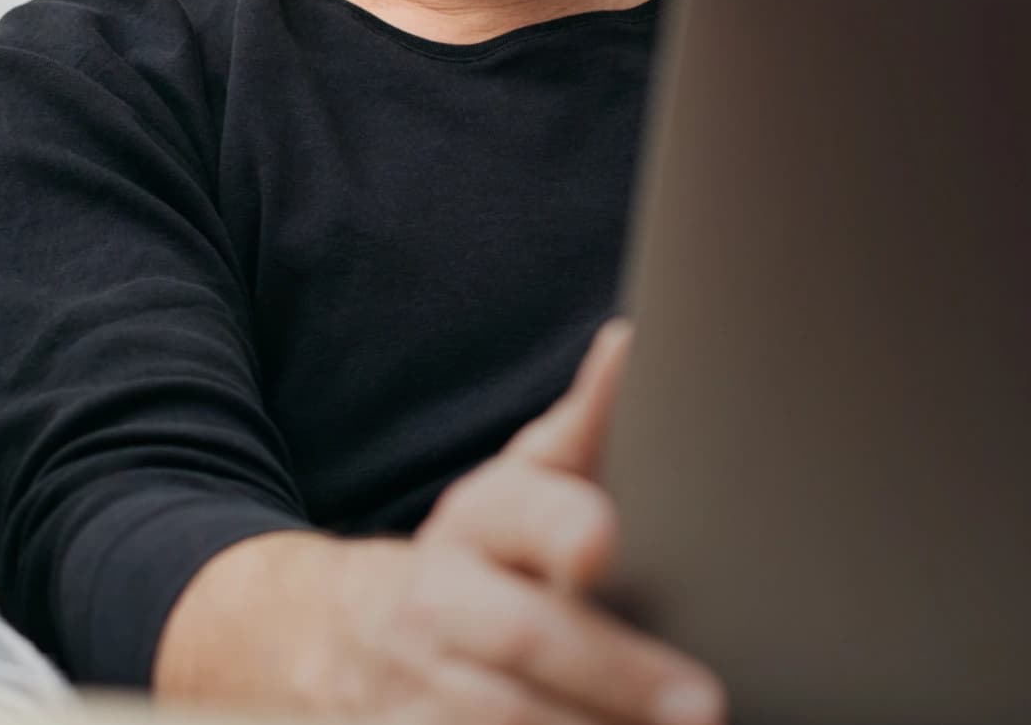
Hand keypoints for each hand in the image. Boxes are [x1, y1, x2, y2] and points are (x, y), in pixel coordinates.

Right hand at [156, 322, 723, 722]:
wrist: (330, 636)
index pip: (519, 512)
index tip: (602, 544)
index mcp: (475, 523)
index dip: (558, 526)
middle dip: (611, 672)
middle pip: (519, 634)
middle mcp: (437, 604)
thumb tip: (632, 343)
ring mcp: (410, 687)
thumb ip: (580, 431)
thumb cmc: (475, 560)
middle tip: (700, 703)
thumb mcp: (514, 492)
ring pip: (494, 717)